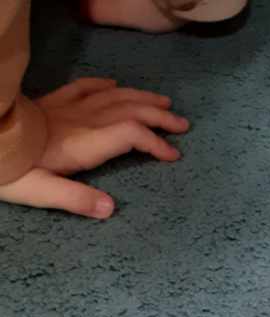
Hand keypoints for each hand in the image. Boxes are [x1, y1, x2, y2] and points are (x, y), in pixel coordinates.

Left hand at [0, 78, 188, 218]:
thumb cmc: (11, 168)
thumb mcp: (41, 191)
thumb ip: (77, 199)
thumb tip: (110, 209)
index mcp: (85, 143)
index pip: (131, 135)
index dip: (156, 143)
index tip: (174, 155)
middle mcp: (84, 120)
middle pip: (130, 111)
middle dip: (159, 117)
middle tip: (183, 125)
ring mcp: (69, 108)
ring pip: (113, 96)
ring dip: (141, 98)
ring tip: (163, 103)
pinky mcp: (54, 102)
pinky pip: (84, 87)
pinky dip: (104, 85)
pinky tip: (114, 84)